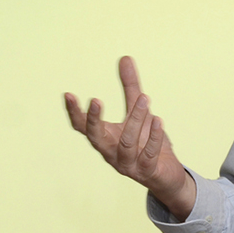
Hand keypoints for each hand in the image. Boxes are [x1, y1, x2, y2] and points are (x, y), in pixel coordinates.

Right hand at [65, 56, 195, 219]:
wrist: (165, 174)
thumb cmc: (146, 141)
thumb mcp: (137, 110)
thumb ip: (131, 86)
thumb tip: (125, 57)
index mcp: (105, 137)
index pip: (82, 127)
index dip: (74, 112)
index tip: (68, 94)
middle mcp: (111, 152)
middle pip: (95, 138)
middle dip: (94, 120)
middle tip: (95, 100)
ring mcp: (127, 164)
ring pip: (126, 143)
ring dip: (135, 120)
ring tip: (145, 98)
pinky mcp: (146, 171)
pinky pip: (147, 155)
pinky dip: (153, 138)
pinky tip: (158, 121)